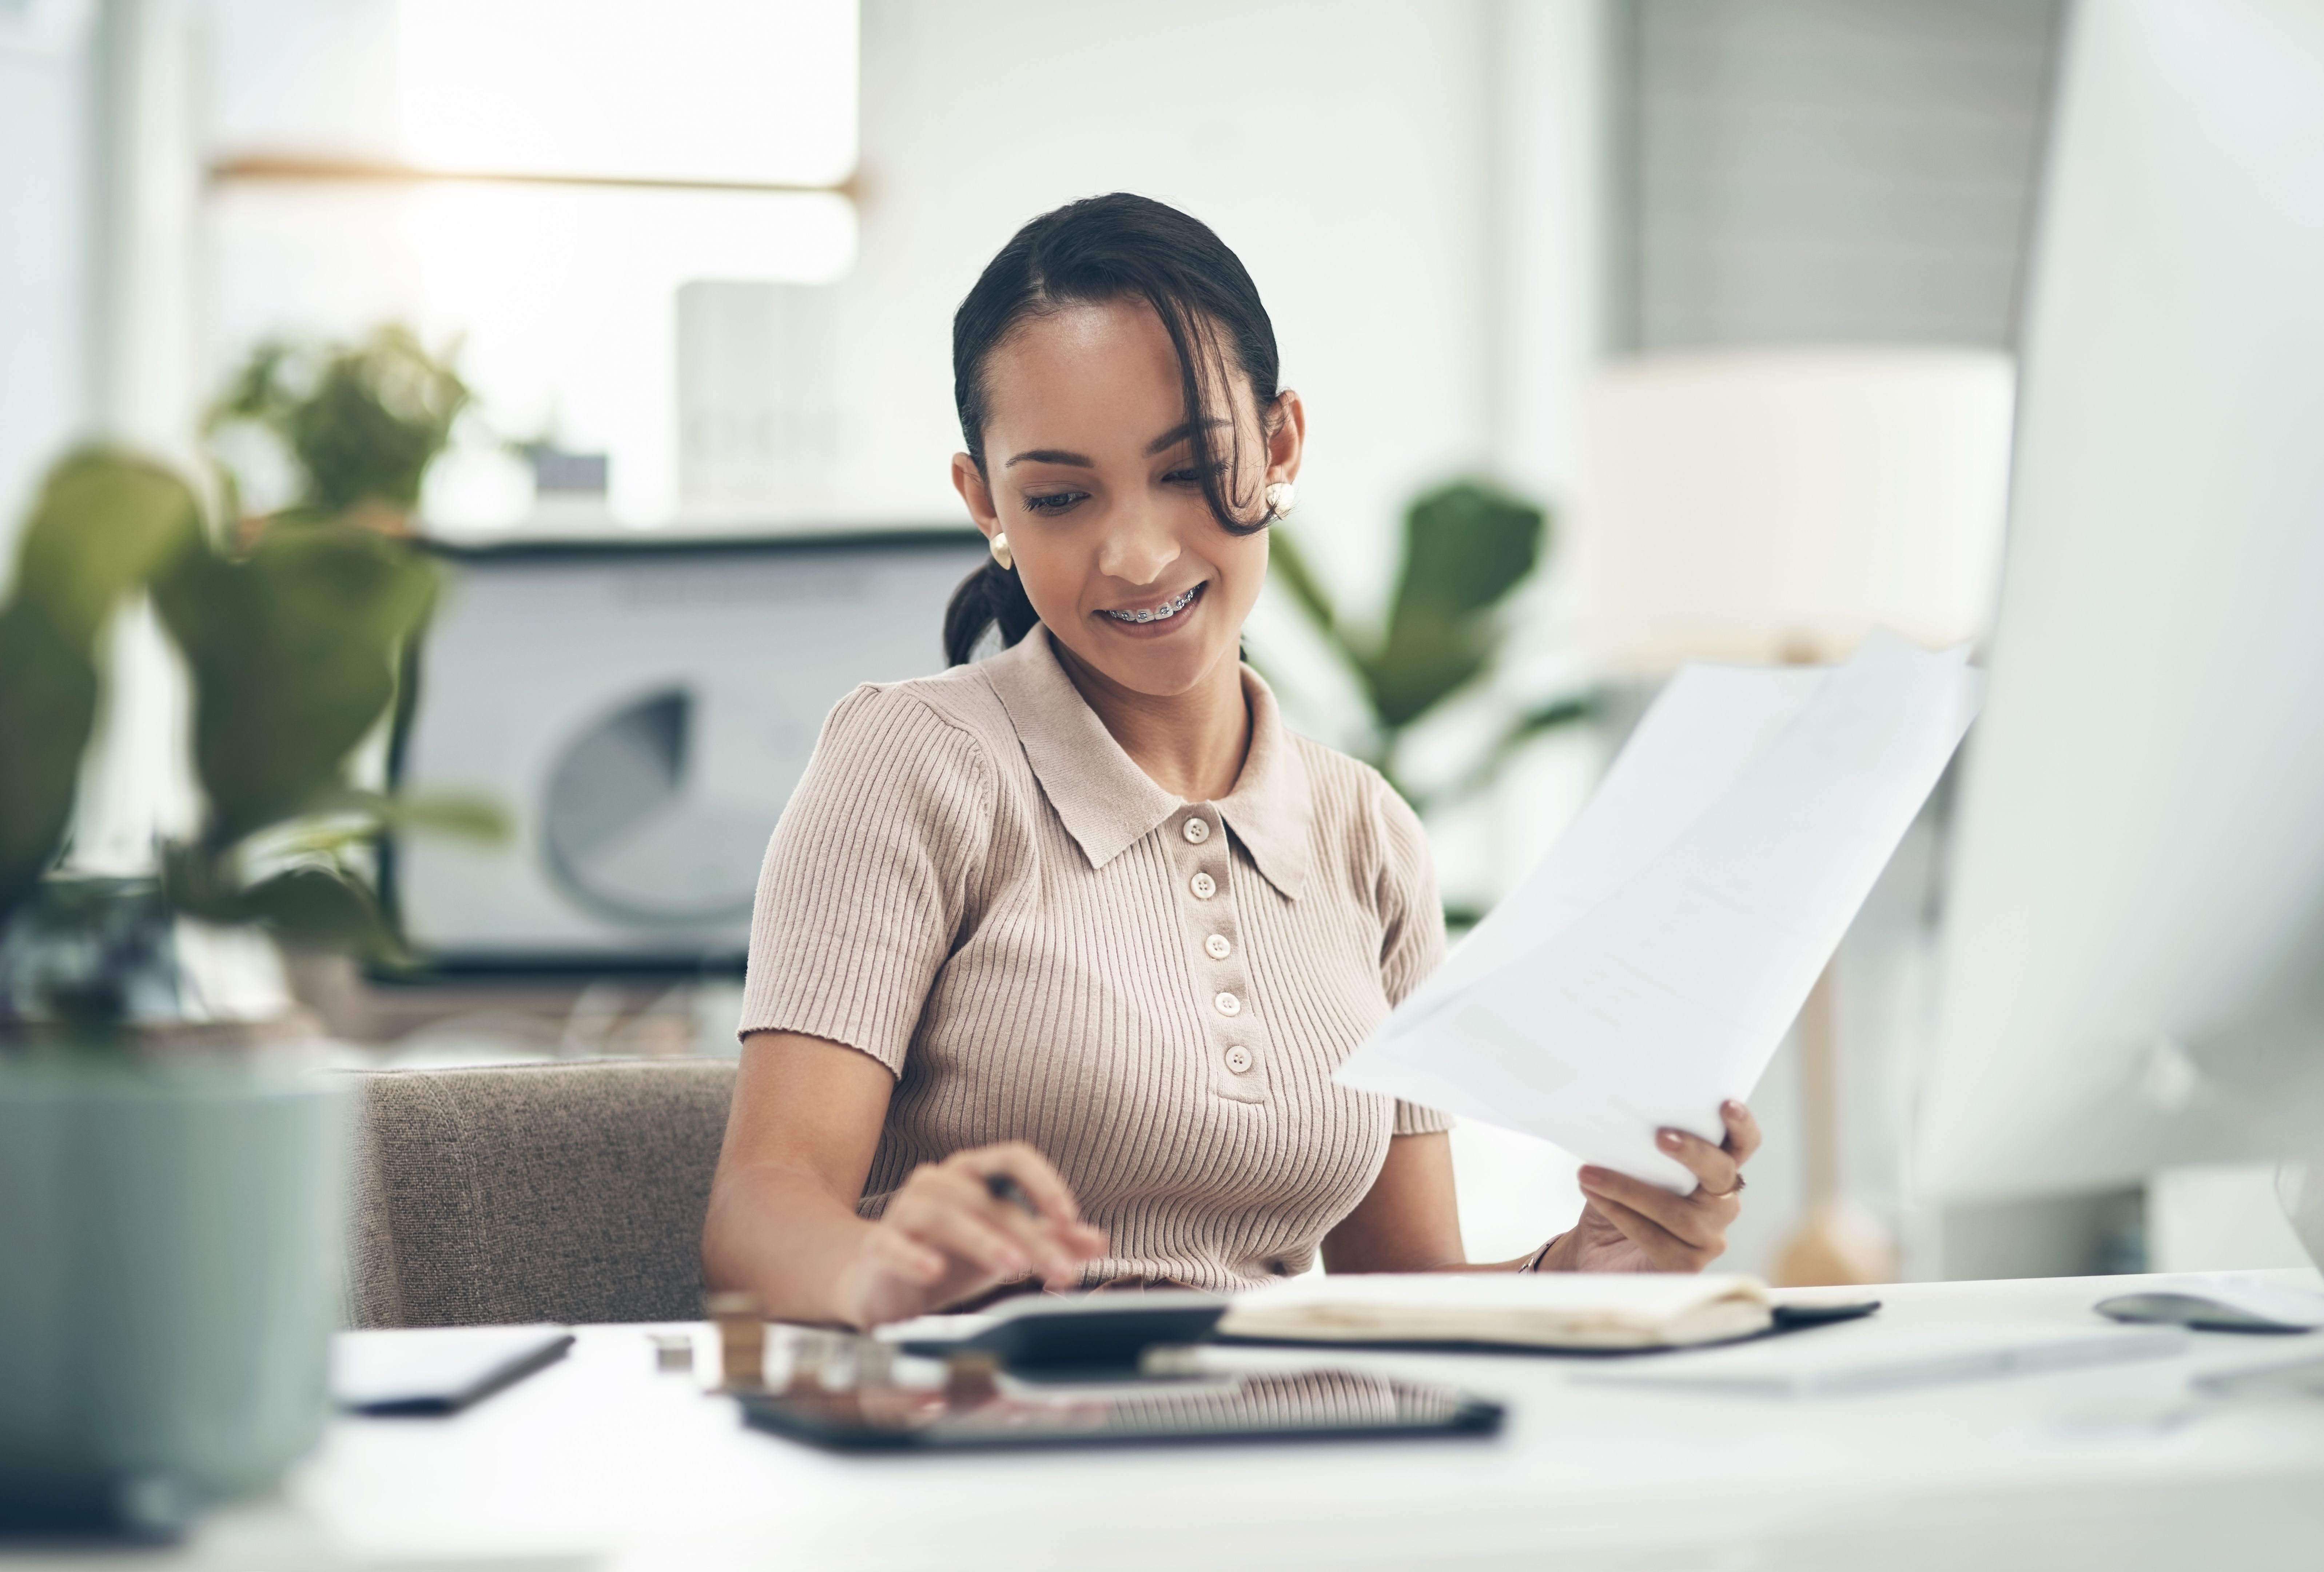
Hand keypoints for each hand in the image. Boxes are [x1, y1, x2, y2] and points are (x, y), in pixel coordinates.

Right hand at [833, 1141, 1108, 1327]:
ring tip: (1012, 1266)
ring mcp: (905, 1211)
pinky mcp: (879, 1245)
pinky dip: (915, 1256)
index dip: (1044, 1183)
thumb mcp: (1006, 1248)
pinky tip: (936, 1272)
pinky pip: (895, 1243)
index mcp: (974, 1175)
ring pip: (946, 1214)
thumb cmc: (948, 1256)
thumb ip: (1050, 1240)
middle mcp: (939, 1182)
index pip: (1013, 1157)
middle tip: (1060, 1271)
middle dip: (1031, 1236)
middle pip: (989, 1198)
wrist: (881, 1282)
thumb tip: (1097, 1240)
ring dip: (983, 1240)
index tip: (1070, 1217)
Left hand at [1544, 1101, 1760, 1273]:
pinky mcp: (1687, 1264)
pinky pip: (1657, 1238)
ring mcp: (1708, 1236)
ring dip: (1632, 1189)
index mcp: (1713, 1171)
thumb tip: (1625, 1117)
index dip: (1741, 1127)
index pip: (1741, 1145)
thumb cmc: (1619, 1201)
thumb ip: (1640, 1145)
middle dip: (1694, 1153)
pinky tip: (1596, 1198)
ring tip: (1592, 1174)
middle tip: (1661, 1136)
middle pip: (1721, 1174)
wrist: (1595, 1250)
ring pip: (1681, 1212)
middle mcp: (1720, 1203)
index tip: (1726, 1106)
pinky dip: (1622, 1214)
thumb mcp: (1628, 1165)